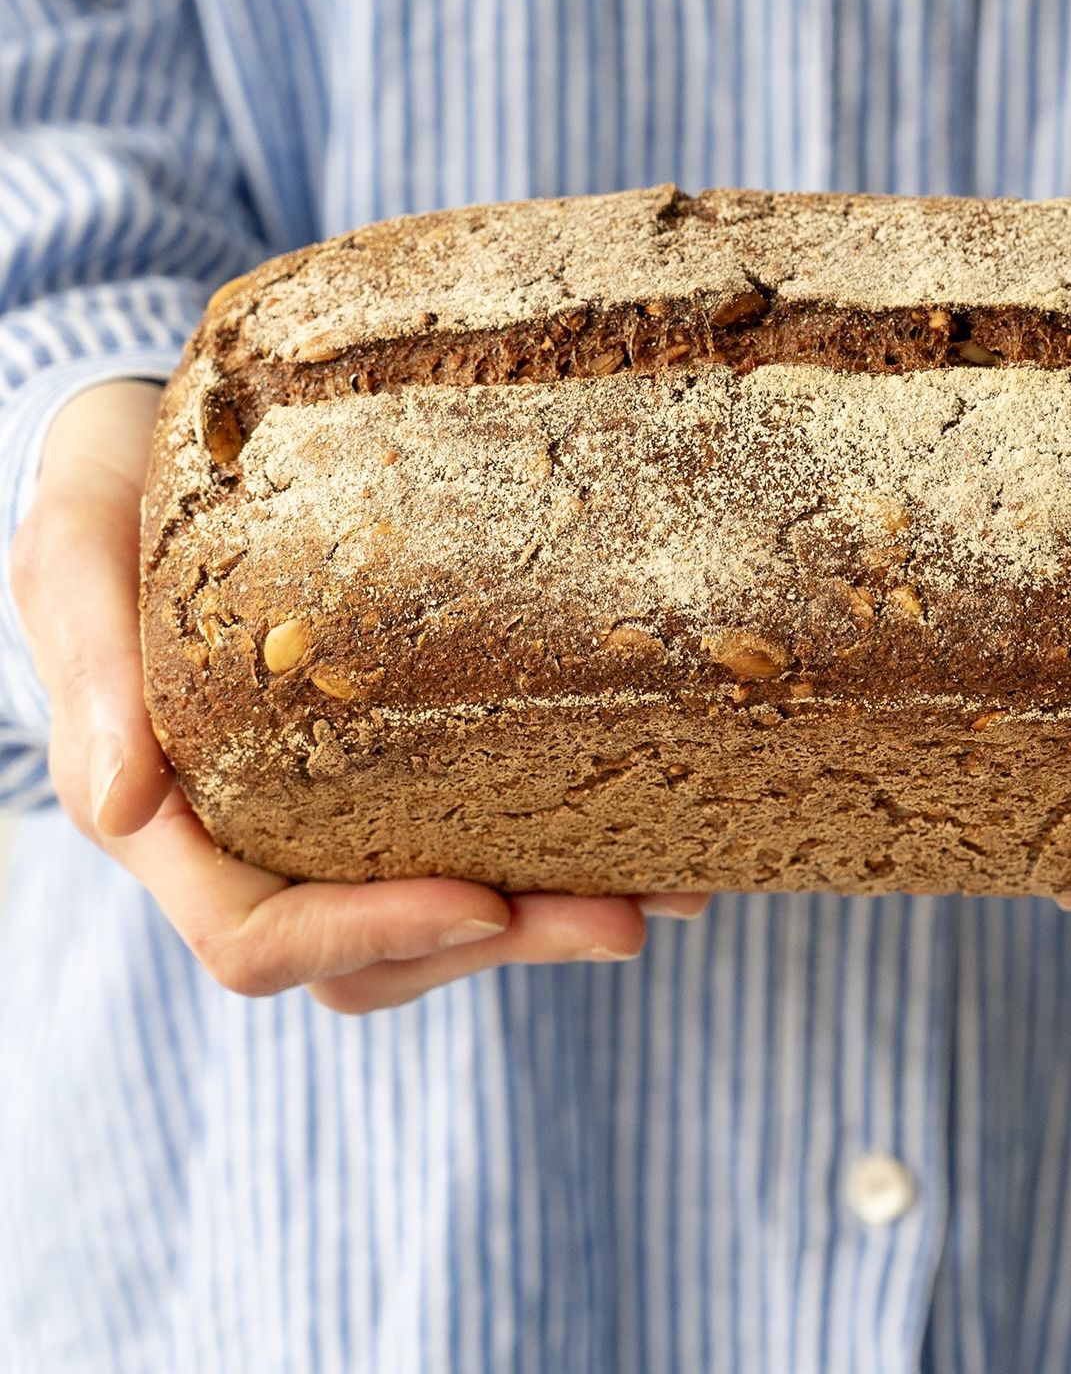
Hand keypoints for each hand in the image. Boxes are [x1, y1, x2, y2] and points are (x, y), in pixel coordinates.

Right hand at [8, 379, 705, 1014]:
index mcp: (165, 820)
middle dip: (498, 941)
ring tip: (669, 889)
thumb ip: (90, 668)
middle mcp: (245, 841)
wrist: (154, 447)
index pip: (257, 935)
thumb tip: (118, 804)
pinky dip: (553, 856)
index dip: (370, 933)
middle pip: (370, 953)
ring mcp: (320, 818)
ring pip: (431, 922)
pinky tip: (646, 836)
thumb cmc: (106, 491)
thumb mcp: (71, 551)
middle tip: (626, 915)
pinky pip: (466, 845)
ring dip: (546, 920)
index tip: (487, 901)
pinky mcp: (382, 775)